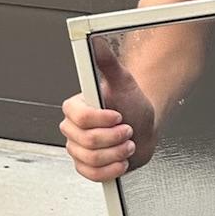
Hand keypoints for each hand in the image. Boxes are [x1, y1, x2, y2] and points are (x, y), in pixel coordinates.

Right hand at [59, 44, 156, 182]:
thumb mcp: (124, 81)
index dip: (102, 120)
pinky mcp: (86, 166)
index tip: (119, 116)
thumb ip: (108, 62)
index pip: (79, 117)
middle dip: (115, 138)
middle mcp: (72, 129)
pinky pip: (92, 175)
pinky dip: (111, 170)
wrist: (143, 127)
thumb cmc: (132, 104)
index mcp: (75, 108)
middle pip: (86, 141)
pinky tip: (121, 160)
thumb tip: (97, 40)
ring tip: (128, 144)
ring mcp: (78, 149)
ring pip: (91, 159)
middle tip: (128, 130)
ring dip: (117, 153)